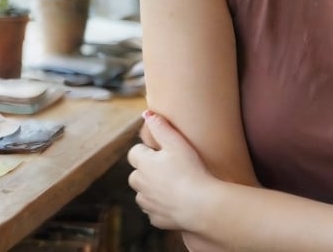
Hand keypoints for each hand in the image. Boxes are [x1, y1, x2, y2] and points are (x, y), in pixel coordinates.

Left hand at [128, 111, 214, 231]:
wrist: (199, 204)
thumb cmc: (190, 170)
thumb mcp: (177, 142)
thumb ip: (160, 126)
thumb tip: (146, 114)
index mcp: (144, 165)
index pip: (134, 153)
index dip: (146, 150)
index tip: (161, 151)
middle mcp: (140, 185)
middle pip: (135, 175)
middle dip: (145, 170)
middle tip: (166, 166)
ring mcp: (147, 203)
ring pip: (142, 193)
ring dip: (150, 188)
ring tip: (171, 183)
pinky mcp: (155, 218)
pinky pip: (152, 209)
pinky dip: (159, 204)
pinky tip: (174, 199)